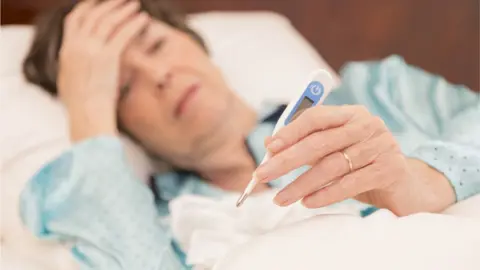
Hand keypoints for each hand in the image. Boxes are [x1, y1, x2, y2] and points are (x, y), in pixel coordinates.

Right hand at [57, 0, 148, 140]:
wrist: (87, 115)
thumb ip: (73, 65)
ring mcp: (92, 50)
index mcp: (67, 50)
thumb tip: (77, 62)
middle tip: (121, 0)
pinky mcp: (108, 57)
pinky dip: (133, 24)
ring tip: (135, 4)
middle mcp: (77, 46)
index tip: (96, 2)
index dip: (86, 8)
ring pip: (108, 21)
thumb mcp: (69, 81)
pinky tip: (143, 18)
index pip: (74, 19)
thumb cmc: (81, 105)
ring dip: (123, 10)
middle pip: (93, 15)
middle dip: (108, 4)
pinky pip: (123, 34)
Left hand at [254, 105, 454, 215]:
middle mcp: (367, 125)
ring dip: (302, 184)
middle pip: (320, 142)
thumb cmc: (362, 165)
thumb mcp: (334, 152)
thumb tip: (269, 145)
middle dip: (287, 160)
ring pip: (332, 165)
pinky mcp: (389, 169)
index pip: (316, 117)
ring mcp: (381, 146)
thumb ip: (305, 145)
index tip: (269, 148)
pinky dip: (326, 194)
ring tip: (280, 198)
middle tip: (263, 175)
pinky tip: (307, 203)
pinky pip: (350, 183)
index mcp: (352, 114)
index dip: (290, 131)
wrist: (406, 185)